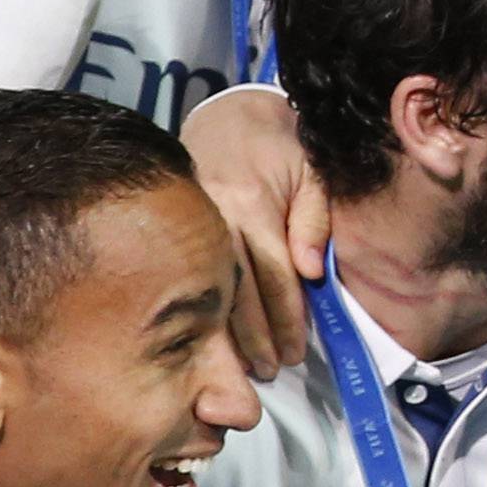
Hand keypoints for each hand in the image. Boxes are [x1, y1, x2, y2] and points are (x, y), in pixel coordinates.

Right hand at [181, 85, 327, 376]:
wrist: (231, 115)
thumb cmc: (283, 146)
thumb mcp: (313, 173)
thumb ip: (314, 221)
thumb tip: (309, 273)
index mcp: (250, 201)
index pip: (273, 273)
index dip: (286, 317)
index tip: (294, 351)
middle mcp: (214, 213)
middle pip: (235, 290)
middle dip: (254, 337)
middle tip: (269, 370)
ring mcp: (187, 220)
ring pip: (208, 288)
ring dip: (226, 334)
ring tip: (243, 367)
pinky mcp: (172, 225)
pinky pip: (189, 276)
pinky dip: (203, 311)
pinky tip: (211, 339)